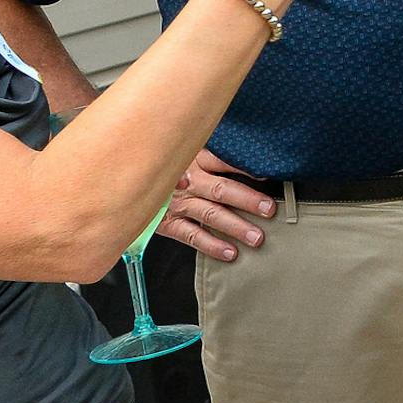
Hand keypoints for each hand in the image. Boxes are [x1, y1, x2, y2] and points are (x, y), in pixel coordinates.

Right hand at [162, 148, 274, 263]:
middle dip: (247, 200)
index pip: (223, 161)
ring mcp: (178, 204)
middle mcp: (187, 181)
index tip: (267, 174)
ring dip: (235, 227)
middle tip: (268, 209)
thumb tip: (248, 151)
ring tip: (256, 237)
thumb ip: (213, 151)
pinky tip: (230, 253)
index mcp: (195, 158)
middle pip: (220, 190)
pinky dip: (211, 245)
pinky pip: (192, 236)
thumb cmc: (170, 165)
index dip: (245, 168)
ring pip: (210, 215)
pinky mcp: (168, 223)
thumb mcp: (188, 150)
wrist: (134, 181)